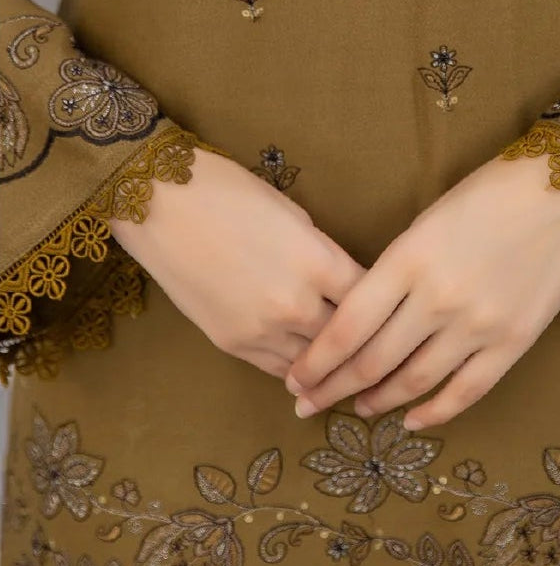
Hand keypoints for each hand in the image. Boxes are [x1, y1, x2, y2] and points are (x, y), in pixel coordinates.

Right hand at [110, 144, 364, 376]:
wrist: (160, 205)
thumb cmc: (227, 193)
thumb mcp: (292, 213)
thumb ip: (321, 252)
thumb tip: (338, 279)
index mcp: (318, 261)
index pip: (371, 299)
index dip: (385, 305)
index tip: (393, 310)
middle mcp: (296, 304)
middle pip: (348, 339)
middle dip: (365, 343)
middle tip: (382, 350)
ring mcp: (262, 330)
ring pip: (315, 363)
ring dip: (333, 366)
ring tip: (352, 370)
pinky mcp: (232, 344)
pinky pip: (278, 369)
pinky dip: (298, 370)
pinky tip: (311, 372)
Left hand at [285, 150, 559, 427]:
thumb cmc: (490, 193)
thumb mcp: (426, 219)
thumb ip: (396, 269)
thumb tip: (363, 317)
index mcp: (408, 259)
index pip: (347, 326)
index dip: (315, 361)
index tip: (295, 379)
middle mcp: (437, 299)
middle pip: (372, 360)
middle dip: (332, 388)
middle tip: (307, 404)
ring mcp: (477, 325)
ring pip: (413, 381)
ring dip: (378, 400)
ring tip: (356, 408)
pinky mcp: (512, 342)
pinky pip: (466, 391)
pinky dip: (434, 412)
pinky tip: (412, 420)